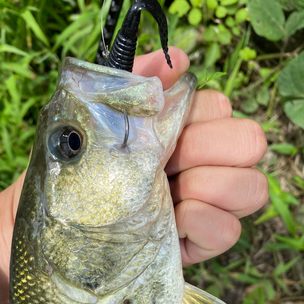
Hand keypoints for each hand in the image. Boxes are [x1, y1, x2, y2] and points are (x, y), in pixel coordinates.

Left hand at [0, 47, 267, 303]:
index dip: (197, 116)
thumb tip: (178, 60)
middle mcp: (199, 163)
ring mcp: (205, 205)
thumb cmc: (69, 176)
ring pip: (252, 187)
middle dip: (207, 150)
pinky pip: (230, 231)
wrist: (51, 235)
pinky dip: (204, 223)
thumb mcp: (91, 125)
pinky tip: (173, 223)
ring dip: (211, 187)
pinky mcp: (200, 242)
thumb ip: (130, 86)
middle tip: (167, 165)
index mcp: (177, 130)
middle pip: (249, 142)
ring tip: (169, 198)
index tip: (160, 131)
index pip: (220, 107)